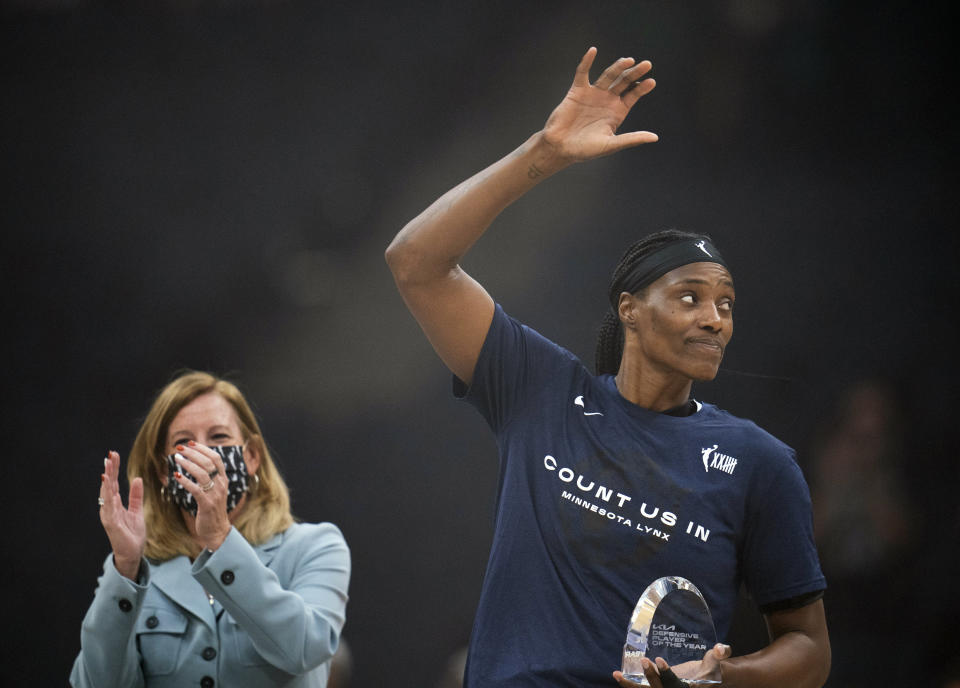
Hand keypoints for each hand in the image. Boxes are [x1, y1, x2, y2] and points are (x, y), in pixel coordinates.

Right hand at [99, 450, 145, 579]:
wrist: (133, 552)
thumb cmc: (132, 533)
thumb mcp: (137, 510)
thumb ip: (136, 496)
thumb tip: (137, 478)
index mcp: (115, 504)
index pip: (114, 483)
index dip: (114, 469)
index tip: (114, 455)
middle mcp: (109, 508)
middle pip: (109, 486)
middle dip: (109, 471)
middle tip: (110, 455)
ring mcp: (109, 515)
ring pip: (107, 495)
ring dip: (107, 482)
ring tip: (107, 469)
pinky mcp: (112, 524)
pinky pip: (110, 509)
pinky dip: (109, 498)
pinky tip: (109, 489)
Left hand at [172, 442, 231, 550]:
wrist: (217, 531)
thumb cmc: (212, 510)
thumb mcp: (215, 491)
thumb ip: (209, 478)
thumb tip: (197, 462)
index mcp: (224, 479)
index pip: (216, 458)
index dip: (203, 448)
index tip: (191, 443)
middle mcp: (221, 484)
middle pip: (208, 462)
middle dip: (193, 453)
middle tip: (180, 448)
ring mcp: (215, 494)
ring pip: (202, 473)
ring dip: (188, 464)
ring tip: (176, 458)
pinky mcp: (206, 504)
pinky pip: (195, 489)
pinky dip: (185, 481)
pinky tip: (176, 477)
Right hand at [542, 47, 657, 162]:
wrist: (560, 148)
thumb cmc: (585, 150)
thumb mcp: (611, 144)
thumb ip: (632, 139)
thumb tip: (655, 137)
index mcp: (617, 112)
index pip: (633, 95)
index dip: (642, 88)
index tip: (651, 82)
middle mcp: (607, 100)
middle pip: (624, 82)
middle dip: (634, 73)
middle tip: (647, 64)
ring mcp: (593, 93)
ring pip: (608, 75)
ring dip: (618, 67)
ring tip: (628, 60)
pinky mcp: (578, 90)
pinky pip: (582, 73)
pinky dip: (586, 61)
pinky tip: (593, 51)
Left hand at [613, 644, 730, 686]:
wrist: (705, 679)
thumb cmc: (710, 668)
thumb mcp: (716, 661)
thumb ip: (720, 653)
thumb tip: (722, 648)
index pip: (675, 685)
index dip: (666, 674)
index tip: (658, 660)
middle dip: (651, 677)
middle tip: (644, 660)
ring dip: (631, 686)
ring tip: (617, 674)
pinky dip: (630, 685)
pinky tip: (617, 675)